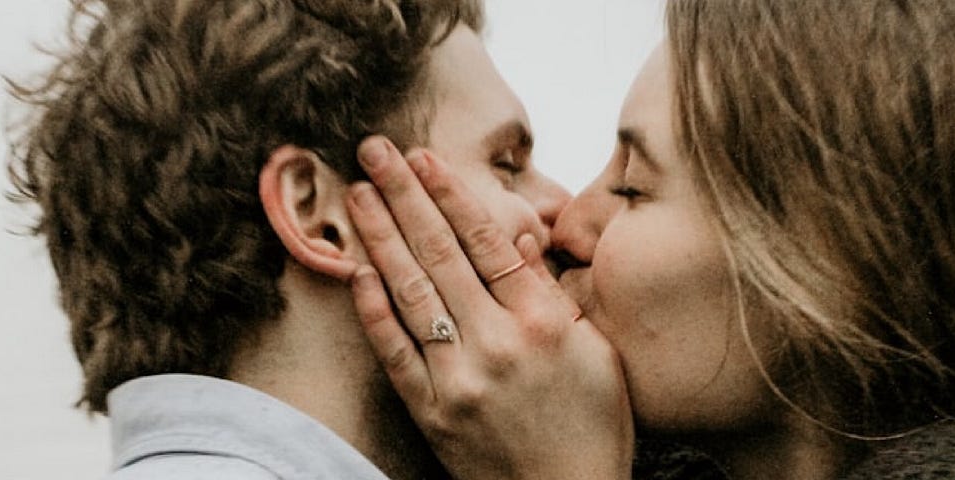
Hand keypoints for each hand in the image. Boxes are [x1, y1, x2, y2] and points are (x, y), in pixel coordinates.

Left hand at [345, 136, 632, 479]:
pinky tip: (357, 268)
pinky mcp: (431, 411)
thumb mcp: (597, 353)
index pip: (488, 242)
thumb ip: (555, 294)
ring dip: (380, 236)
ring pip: (410, 292)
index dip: (452, 195)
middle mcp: (498, 344)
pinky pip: (394, 350)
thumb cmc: (593, 426)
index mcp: (544, 323)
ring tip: (357, 193)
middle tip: (375, 151)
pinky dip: (373, 307)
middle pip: (441, 253)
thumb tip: (522, 238)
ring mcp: (458, 379)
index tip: (425, 158)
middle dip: (404, 195)